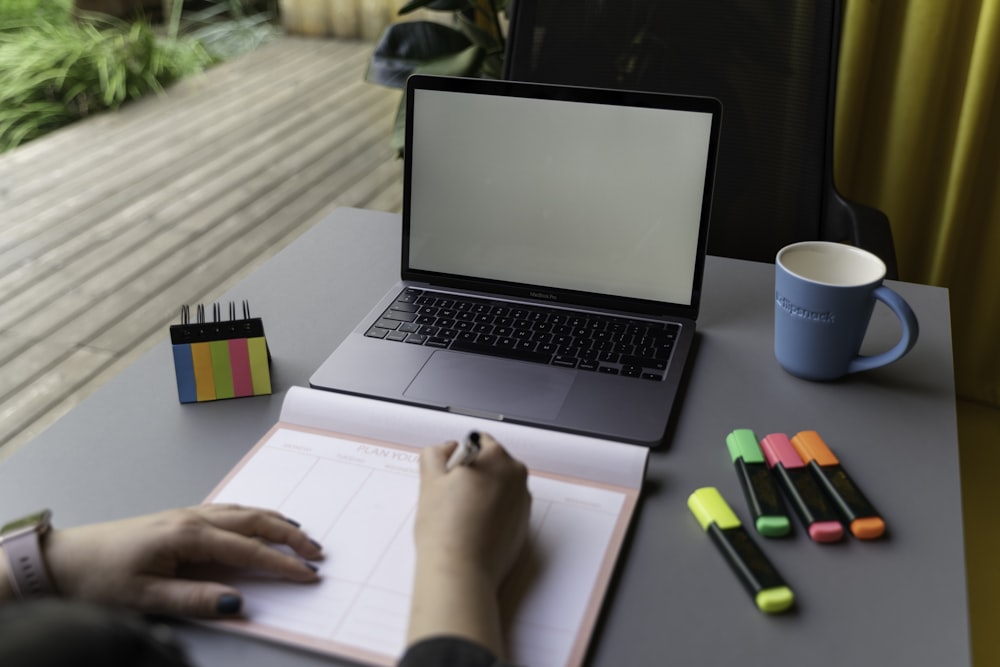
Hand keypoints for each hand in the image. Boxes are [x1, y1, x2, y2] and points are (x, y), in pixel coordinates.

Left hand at [41, 505, 321, 617]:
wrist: (66, 559)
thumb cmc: (100, 576)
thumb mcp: (146, 597)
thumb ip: (195, 599)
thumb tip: (237, 601)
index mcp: (189, 536)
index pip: (249, 550)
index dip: (282, 563)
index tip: (308, 574)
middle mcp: (193, 519)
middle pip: (255, 522)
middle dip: (290, 536)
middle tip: (317, 552)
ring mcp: (187, 515)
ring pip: (244, 512)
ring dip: (276, 521)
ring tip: (300, 533)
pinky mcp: (180, 519)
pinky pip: (229, 511)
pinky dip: (254, 516)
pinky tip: (259, 521)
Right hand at [408, 433, 530, 655]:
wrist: (461, 572)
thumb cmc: (446, 530)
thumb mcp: (429, 480)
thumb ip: (436, 453)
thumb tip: (447, 449)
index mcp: (497, 458)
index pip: (478, 442)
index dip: (458, 458)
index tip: (450, 477)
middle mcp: (517, 477)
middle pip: (491, 464)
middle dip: (473, 475)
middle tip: (452, 499)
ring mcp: (523, 502)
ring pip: (498, 487)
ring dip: (483, 494)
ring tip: (462, 517)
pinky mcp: (523, 525)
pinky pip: (506, 509)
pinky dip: (492, 513)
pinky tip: (474, 529)